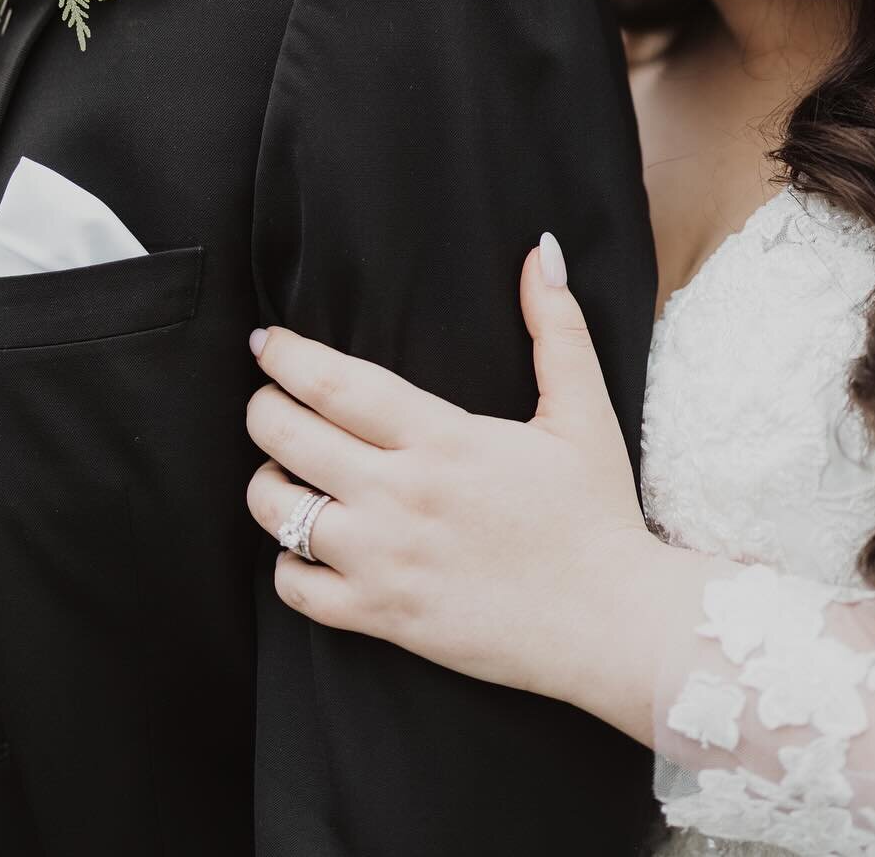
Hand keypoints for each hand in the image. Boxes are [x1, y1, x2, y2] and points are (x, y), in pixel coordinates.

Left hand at [245, 234, 667, 717]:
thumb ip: (556, 326)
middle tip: (264, 397)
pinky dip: (286, 565)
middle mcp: (400, 495)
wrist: (611, 622)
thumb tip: (539, 251)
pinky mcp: (383, 616)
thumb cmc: (596, 513)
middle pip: (290, 439)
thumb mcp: (583, 410)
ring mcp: (385, 560)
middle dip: (262, 409)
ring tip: (279, 468)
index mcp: (442, 439)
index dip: (288, 357)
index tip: (266, 341)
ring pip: (280, 513)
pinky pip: (298, 590)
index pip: (337, 384)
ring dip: (266, 484)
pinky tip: (303, 547)